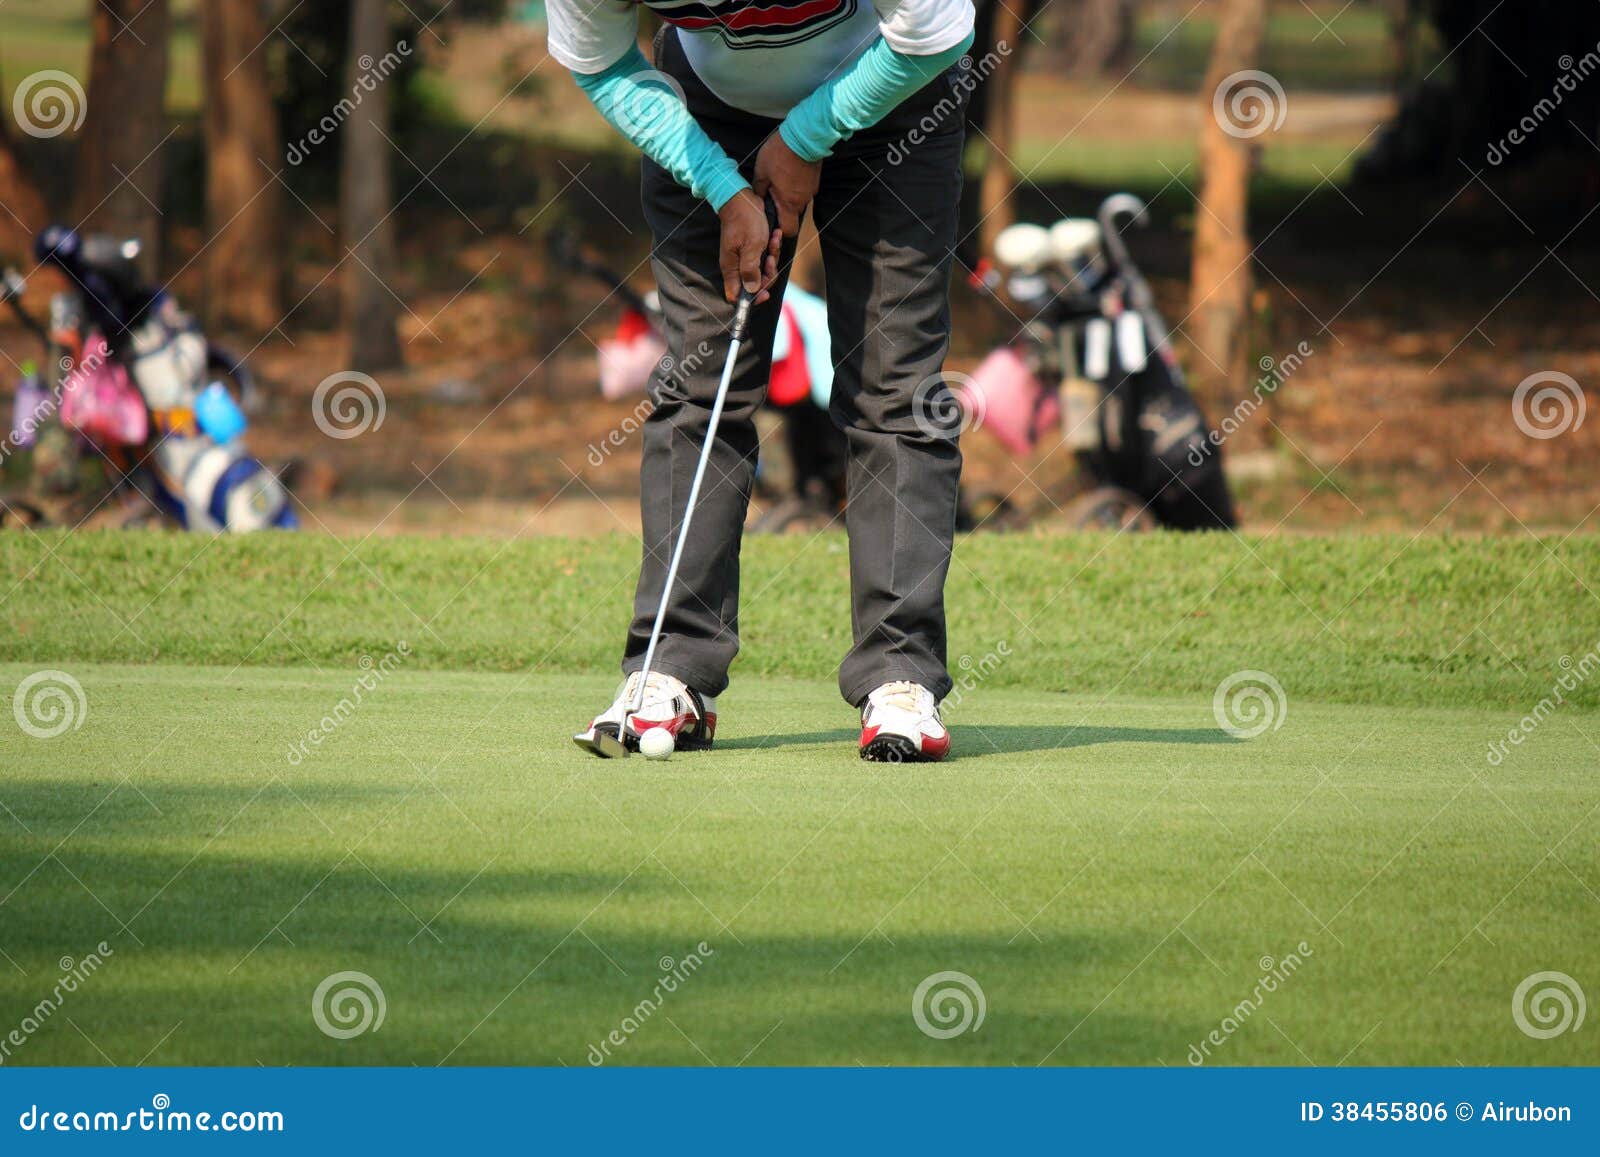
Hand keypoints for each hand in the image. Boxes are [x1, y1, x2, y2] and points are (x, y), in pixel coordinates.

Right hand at [717, 188, 780, 304]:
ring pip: (762, 271)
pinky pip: (765, 257)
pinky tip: (775, 236)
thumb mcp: (752, 246)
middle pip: (754, 285)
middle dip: (767, 275)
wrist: (742, 198)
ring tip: (773, 241)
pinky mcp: (752, 250)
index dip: (751, 298)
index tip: (764, 293)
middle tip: (771, 260)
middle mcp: (736, 266)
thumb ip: (751, 270)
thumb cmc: (745, 220)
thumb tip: (752, 290)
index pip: (736, 296)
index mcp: (732, 268)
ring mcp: (744, 258)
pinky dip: (772, 248)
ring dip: (772, 258)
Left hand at [753, 132, 820, 238]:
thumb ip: (759, 190)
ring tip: (780, 180)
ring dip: (789, 195)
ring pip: (798, 201)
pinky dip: (796, 186)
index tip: (772, 220)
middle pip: (793, 215)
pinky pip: (803, 189)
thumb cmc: (781, 153)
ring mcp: (811, 190)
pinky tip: (789, 172)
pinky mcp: (814, 180)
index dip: (780, 230)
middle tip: (772, 194)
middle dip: (783, 209)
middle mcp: (802, 200)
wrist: (804, 135)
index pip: (789, 230)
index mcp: (789, 203)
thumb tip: (758, 199)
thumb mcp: (762, 171)